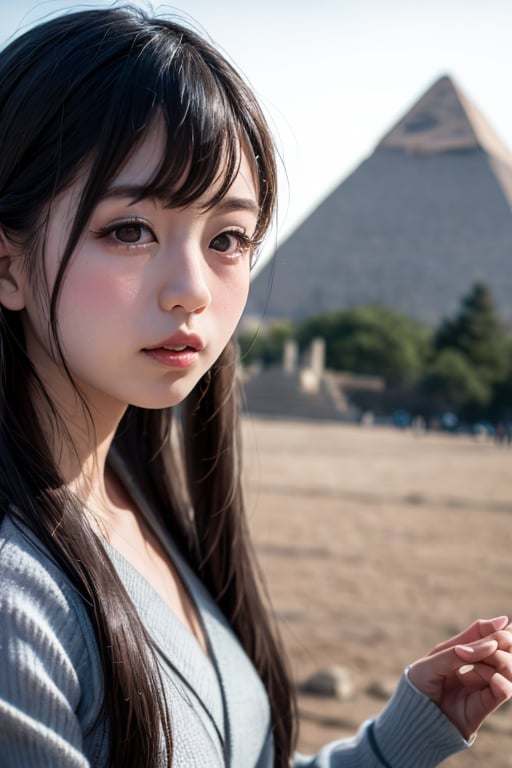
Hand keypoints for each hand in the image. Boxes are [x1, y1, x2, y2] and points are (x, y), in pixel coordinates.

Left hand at [408, 616, 511, 739]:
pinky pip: (504, 691)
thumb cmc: (419, 685)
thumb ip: (465, 647)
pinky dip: (503, 683)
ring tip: (483, 660)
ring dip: (502, 661)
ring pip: (509, 669)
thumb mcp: (436, 660)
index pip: (487, 636)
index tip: (503, 623)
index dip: (496, 630)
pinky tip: (494, 679)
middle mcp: (476, 669)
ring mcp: (482, 687)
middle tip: (495, 643)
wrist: (411, 718)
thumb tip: (499, 624)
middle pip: (503, 651)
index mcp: (463, 654)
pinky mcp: (484, 706)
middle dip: (503, 643)